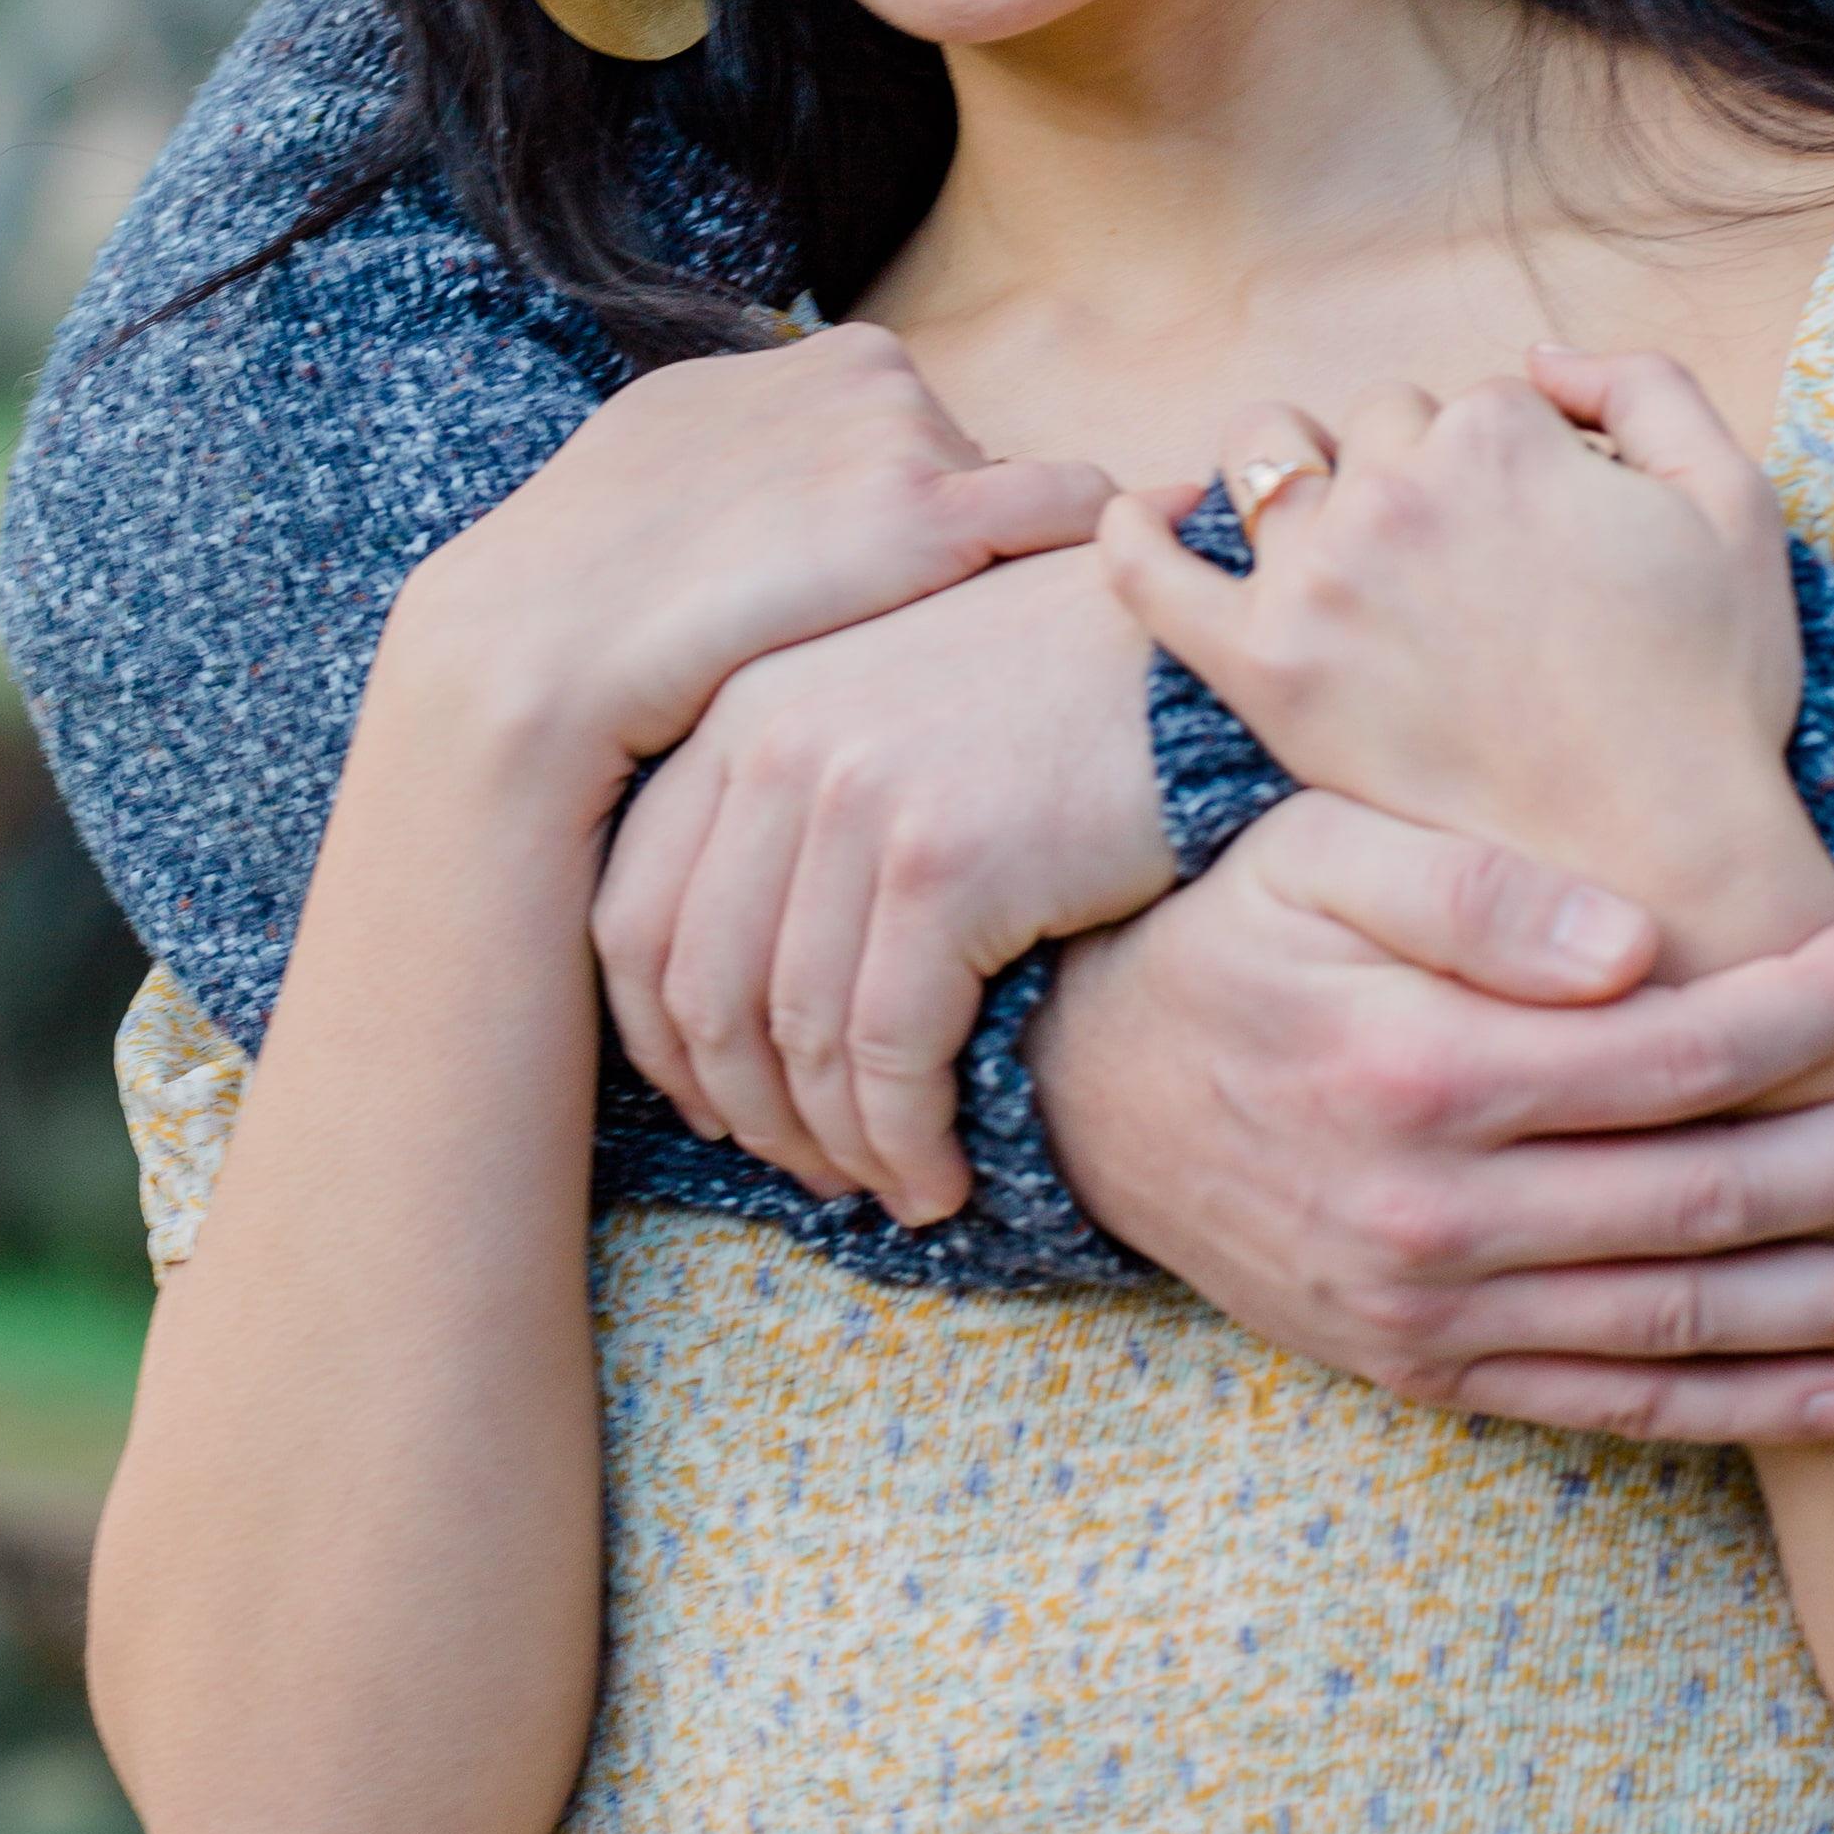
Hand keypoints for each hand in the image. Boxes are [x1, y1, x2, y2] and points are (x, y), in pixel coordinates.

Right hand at [380, 322, 1110, 779]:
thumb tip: (810, 545)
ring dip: (992, 581)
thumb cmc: (579, 644)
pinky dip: (1105, 554)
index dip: (894, 530)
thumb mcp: (654, 530)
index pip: (892, 438)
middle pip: (959, 467)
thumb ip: (747, 503)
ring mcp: (885, 430)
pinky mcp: (919, 509)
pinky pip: (1070, 514)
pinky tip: (1099, 616)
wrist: (519, 669)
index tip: (879, 605)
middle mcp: (839, 369)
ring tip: (943, 669)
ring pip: (1010, 509)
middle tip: (907, 654)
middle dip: (946, 555)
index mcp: (769, 367)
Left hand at [591, 538, 1175, 1223]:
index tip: (713, 1109)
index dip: (662, 1040)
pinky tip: (942, 1177)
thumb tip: (742, 991)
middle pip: (702, 988)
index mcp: (742, 706)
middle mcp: (775, 743)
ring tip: (891, 1187)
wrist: (1200, 647)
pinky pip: (891, 1052)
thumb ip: (800, 802)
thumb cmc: (1058, 687)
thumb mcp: (893, 706)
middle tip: (811, 1172)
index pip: (633, 911)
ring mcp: (855, 799)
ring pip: (797, 1037)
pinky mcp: (944, 861)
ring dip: (839, 1146)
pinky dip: (907, 1140)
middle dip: (748, 1112)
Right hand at [1030, 795, 1833, 1442]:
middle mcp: (1438, 1214)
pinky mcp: (1425, 1371)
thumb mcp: (1323, 853)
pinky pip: (1607, 1404)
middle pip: (1707, 1196)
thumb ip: (1479, 890)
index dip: (1806, 1006)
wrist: (1086, 1089)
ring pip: (1682, 1318)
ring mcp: (1432, 1313)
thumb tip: (1637, 945)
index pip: (1675, 1050)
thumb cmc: (1232, 933)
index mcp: (1426, 1070)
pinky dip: (1737, 1410)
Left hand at [1096, 352, 1811, 937]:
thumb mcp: (1733, 503)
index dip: (1517, 470)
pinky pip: (1151, 572)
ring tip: (1347, 551)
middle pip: (1376, 427)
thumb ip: (1647, 387)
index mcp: (1502, 433)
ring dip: (1301, 480)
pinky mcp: (1262, 670)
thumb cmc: (1706, 695)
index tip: (1544, 549)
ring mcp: (1320, 579)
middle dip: (1416, 475)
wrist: (1653, 869)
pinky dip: (1132, 533)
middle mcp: (1397, 489)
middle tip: (1465, 579)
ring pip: (1267, 460)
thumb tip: (1542, 355)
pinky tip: (1144, 519)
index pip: (1477, 402)